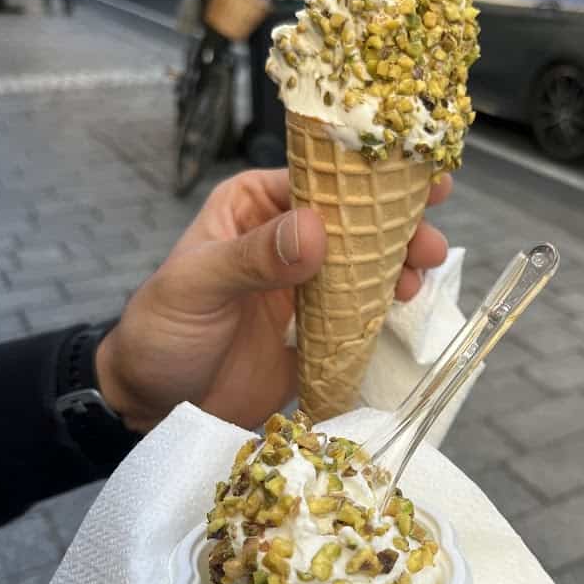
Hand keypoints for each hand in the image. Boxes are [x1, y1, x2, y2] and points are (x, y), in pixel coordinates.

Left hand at [97, 168, 451, 433]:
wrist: (155, 405)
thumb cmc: (161, 332)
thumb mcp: (197, 286)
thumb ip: (252, 257)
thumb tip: (315, 230)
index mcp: (254, 206)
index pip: (318, 179)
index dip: (368, 178)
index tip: (415, 180)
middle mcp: (284, 236)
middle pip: (353, 221)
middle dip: (396, 227)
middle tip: (428, 243)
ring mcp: (305, 283)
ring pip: (364, 263)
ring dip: (397, 266)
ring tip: (417, 278)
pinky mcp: (318, 328)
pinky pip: (360, 309)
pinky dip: (385, 305)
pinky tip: (404, 304)